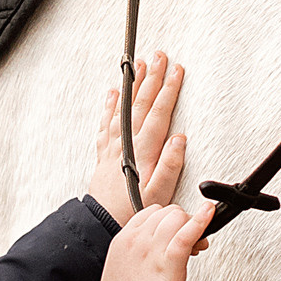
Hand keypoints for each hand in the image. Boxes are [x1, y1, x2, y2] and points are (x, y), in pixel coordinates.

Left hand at [85, 51, 186, 224]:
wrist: (102, 223)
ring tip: (139, 66)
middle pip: (142, 103)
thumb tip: (179, 139)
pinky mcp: (104, 153)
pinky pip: (106, 122)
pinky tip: (113, 93)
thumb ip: (171, 165)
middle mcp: (127, 144)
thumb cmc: (132, 211)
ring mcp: (114, 146)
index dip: (170, 89)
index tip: (177, 70)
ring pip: (124, 107)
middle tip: (160, 56)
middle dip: (153, 77)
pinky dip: (110, 106)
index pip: (160, 112)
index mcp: (143, 150)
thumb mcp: (159, 193)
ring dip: (133, 85)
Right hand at [98, 197, 211, 280]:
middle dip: (183, 223)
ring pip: (178, 218)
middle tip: (191, 242)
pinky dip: (202, 221)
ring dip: (193, 225)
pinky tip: (209, 213)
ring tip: (199, 244)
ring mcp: (152, 250)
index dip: (168, 221)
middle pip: (168, 212)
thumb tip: (160, 254)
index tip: (174, 234)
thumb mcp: (123, 273)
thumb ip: (139, 258)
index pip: (151, 213)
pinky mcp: (168, 263)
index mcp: (124, 241)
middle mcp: (137, 240)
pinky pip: (187, 233)